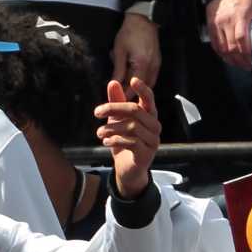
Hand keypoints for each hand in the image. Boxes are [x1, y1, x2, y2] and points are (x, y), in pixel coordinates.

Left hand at [95, 78, 159, 199]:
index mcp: (149, 116)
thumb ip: (116, 103)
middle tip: (96, 112)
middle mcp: (154, 126)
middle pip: (135, 110)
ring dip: (111, 128)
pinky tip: (106, 141)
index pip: (149, 99)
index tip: (133, 80)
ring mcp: (152, 141)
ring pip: (131, 127)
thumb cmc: (124, 143)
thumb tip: (113, 82)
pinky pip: (131, 142)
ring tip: (99, 132)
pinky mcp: (146, 154)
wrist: (128, 171)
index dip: (143, 89)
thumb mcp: (117, 121)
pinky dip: (115, 140)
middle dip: (113, 108)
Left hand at [111, 13, 160, 89]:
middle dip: (130, 92)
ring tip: (125, 85)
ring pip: (146, 84)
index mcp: (142, 65)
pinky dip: (141, 80)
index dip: (124, 96)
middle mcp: (152, 67)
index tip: (115, 100)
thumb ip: (118, 71)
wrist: (143, 19)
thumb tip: (113, 85)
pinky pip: (150, 77)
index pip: (133, 88)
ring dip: (136, 87)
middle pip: (141, 88)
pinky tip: (133, 77)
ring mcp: (157, 65)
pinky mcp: (157, 62)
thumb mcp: (119, 51)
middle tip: (118, 95)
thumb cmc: (130, 32)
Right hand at [204, 0, 251, 68]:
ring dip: (230, 59)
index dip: (245, 53)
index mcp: (240, 16)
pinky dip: (221, 54)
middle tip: (246, 66)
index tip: (251, 61)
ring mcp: (217, 24)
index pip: (241, 39)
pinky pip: (215, 45)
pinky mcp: (211, 26)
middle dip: (239, 60)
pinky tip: (228, 58)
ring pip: (222, 48)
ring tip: (238, 64)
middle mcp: (227, 21)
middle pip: (231, 47)